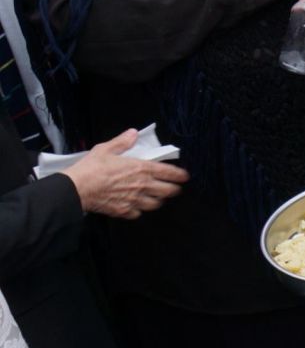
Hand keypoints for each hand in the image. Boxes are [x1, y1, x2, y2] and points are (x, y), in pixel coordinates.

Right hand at [58, 129, 189, 218]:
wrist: (76, 189)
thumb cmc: (91, 168)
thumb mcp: (106, 149)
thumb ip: (122, 142)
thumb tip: (133, 133)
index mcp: (141, 168)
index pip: (169, 173)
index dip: (180, 175)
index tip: (184, 176)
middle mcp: (142, 186)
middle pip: (168, 191)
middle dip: (174, 189)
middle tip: (174, 188)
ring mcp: (134, 200)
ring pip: (156, 204)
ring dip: (158, 200)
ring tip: (157, 197)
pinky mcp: (124, 211)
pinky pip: (138, 213)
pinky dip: (140, 210)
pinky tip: (136, 206)